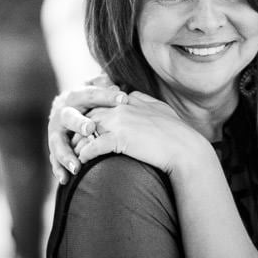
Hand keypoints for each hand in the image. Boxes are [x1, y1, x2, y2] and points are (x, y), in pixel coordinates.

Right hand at [47, 85, 127, 183]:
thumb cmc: (89, 100)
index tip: (123, 99)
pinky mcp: (54, 147)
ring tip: (76, 166)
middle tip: (90, 128)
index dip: (106, 96)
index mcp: (76, 97)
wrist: (65, 108)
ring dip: (67, 154)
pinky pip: (54, 159)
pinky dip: (59, 169)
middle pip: (70, 117)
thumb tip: (117, 88)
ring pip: (58, 143)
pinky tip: (65, 179)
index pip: (91, 94)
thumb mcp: (97, 89)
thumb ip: (106, 87)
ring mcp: (56, 132)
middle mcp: (63, 114)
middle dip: (79, 123)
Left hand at [77, 92, 211, 176]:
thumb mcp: (161, 108)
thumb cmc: (176, 132)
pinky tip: (83, 162)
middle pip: (90, 115)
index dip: (92, 116)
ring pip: (86, 130)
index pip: (102, 104)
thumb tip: (131, 95)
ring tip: (74, 155)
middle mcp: (121, 108)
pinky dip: (85, 155)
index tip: (86, 128)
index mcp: (130, 100)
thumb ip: (144, 100)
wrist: (185, 149)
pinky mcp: (119, 140)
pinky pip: (92, 146)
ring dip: (78, 143)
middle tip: (72, 143)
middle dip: (79, 129)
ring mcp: (119, 123)